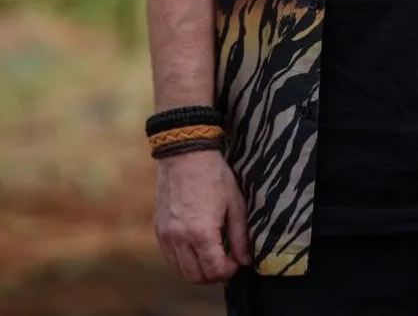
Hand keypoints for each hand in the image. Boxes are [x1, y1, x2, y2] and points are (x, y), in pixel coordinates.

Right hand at [154, 148, 251, 283]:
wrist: (185, 153)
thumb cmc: (214, 175)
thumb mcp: (235, 203)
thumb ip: (240, 236)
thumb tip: (245, 260)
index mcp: (202, 233)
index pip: (215, 270)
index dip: (229, 271)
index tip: (236, 261)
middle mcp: (180, 239)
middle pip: (196, 277)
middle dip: (214, 275)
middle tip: (225, 262)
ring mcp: (166, 235)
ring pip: (181, 271)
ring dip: (198, 270)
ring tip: (211, 254)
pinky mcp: (159, 230)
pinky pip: (170, 257)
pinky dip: (183, 260)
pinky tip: (196, 247)